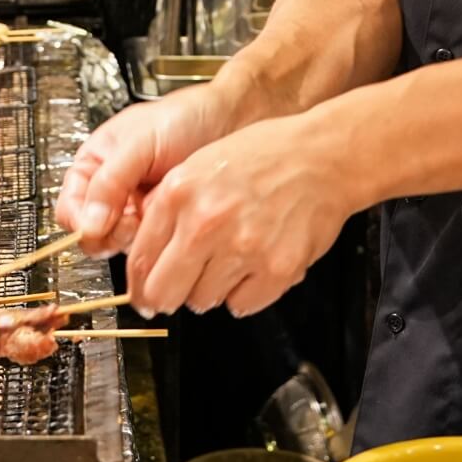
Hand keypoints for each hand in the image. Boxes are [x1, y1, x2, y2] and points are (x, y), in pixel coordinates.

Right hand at [54, 87, 218, 256]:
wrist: (229, 121)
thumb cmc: (184, 118)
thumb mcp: (139, 142)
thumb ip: (110, 180)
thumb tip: (88, 224)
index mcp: (94, 167)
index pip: (69, 210)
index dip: (83, 222)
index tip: (102, 224)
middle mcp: (111, 191)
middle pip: (92, 235)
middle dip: (112, 233)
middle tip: (134, 220)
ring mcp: (136, 209)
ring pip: (120, 245)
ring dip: (137, 236)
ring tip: (158, 210)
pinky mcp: (162, 223)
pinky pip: (149, 246)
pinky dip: (159, 238)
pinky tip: (172, 217)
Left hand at [126, 113, 355, 318]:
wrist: (321, 156)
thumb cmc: (264, 155)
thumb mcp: (199, 164)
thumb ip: (168, 208)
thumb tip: (143, 257)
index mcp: (180, 192)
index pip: (139, 260)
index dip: (140, 284)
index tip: (144, 292)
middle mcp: (206, 221)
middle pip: (163, 294)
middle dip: (168, 296)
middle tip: (179, 289)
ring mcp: (242, 247)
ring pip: (202, 302)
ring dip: (211, 289)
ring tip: (230, 258)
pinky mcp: (276, 269)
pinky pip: (241, 305)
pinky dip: (244, 292)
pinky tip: (253, 264)